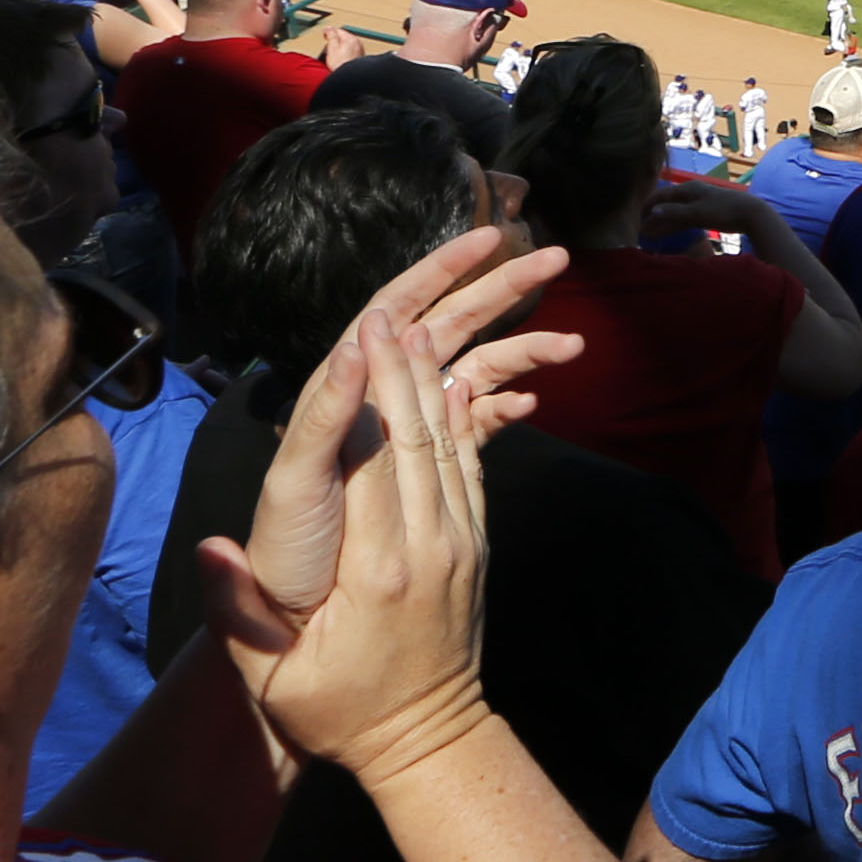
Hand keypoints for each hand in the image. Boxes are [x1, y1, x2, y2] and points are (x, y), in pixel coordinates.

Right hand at [199, 247, 573, 783]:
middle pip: (416, 435)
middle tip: (384, 309)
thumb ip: (242, 614)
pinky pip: (470, 466)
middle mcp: (428, 543)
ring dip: (433, 381)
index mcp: (377, 569)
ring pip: (448, 442)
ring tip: (414, 324)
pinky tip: (450, 378)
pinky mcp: (475, 543)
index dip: (367, 395)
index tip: (356, 337)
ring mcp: (460, 541)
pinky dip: (461, 418)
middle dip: (401, 367)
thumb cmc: (339, 712)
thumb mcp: (275, 680)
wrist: (427, 739)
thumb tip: (210, 549)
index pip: (373, 460)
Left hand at [227, 225, 574, 627]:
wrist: (300, 623)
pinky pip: (473, 424)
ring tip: (574, 343)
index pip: (398, 307)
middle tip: (557, 258)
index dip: (442, 268)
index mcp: (345, 389)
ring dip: (521, 350)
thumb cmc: (288, 555)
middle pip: (446, 325)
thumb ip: (323, 414)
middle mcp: (379, 399)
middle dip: (500, 288)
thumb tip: (359, 342)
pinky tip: (534, 403)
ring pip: (471, 369)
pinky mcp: (426, 470)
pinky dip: (504, 407)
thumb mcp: (296, 482)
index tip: (489, 238)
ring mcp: (407, 433)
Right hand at [637, 173, 741, 235]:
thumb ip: (674, 213)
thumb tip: (651, 213)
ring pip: (674, 213)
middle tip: (638, 230)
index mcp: (687, 189)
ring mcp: (697, 204)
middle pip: (666, 205)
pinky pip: (683, 219)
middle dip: (652, 216)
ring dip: (661, 223)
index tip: (634, 220)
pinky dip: (673, 226)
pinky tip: (666, 234)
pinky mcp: (704, 214)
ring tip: (648, 236)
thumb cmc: (724, 210)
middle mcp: (690, 193)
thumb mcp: (697, 212)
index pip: (660, 195)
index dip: (646, 207)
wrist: (751, 214)